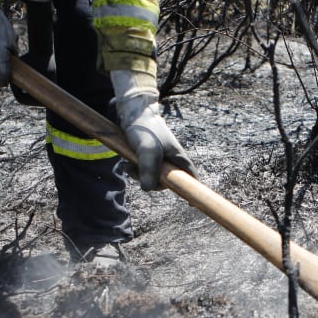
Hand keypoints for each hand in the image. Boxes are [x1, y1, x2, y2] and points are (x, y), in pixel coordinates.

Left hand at [111, 70, 197, 190]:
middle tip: (136, 172)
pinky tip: (126, 163)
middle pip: (166, 182)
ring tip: (127, 164)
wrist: (133, 113)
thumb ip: (149, 169)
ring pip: (152, 177)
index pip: (190, 177)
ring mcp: (160, 160)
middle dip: (151, 181)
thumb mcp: (147, 150)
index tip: (191, 203)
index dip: (191, 190)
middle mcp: (171, 160)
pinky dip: (135, 170)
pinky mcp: (149, 158)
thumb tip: (148, 190)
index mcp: (178, 158)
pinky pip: (144, 171)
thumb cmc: (145, 129)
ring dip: (139, 175)